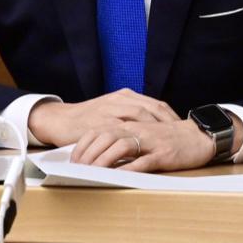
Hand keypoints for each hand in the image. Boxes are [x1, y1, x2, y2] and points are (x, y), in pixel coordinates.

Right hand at [27, 89, 183, 146]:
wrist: (60, 119)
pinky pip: (121, 130)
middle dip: (167, 122)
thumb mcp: (111, 111)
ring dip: (155, 128)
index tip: (182, 127)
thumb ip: (129, 115)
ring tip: (168, 141)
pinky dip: (134, 138)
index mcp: (124, 96)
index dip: (170, 116)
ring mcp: (109, 110)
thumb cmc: (87, 118)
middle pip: (151, 108)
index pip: (154, 104)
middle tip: (180, 136)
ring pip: (138, 115)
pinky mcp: (99, 122)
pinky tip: (145, 147)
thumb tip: (152, 126)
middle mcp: (119, 99)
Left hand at [70, 112, 242, 172]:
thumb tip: (103, 155)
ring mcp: (151, 141)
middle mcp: (139, 129)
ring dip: (103, 160)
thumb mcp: (145, 136)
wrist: (201, 137)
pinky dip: (128, 168)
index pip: (101, 130)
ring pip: (121, 146)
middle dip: (88, 153)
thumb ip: (126, 141)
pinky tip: (117, 177)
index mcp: (132, 124)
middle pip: (106, 136)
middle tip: (76, 168)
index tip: (73, 158)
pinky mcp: (164, 153)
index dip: (84, 143)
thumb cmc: (171, 139)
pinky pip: (143, 161)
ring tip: (90, 173)